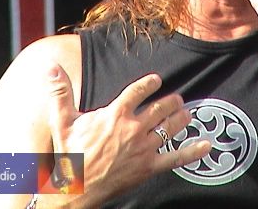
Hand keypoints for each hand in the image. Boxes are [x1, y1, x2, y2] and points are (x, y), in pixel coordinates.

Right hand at [46, 65, 210, 202]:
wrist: (76, 190)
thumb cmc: (69, 155)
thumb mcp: (61, 121)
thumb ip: (60, 92)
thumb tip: (51, 67)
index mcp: (114, 114)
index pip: (138, 91)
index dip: (149, 83)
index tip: (156, 80)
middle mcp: (132, 128)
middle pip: (160, 108)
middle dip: (171, 101)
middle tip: (177, 98)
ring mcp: (143, 148)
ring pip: (170, 127)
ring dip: (181, 118)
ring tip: (186, 111)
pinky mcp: (148, 167)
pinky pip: (175, 158)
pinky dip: (193, 151)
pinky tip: (206, 145)